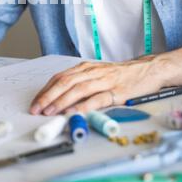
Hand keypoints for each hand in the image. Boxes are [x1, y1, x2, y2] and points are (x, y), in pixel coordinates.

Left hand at [29, 56, 164, 115]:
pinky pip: (98, 99)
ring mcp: (105, 81)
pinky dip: (84, 106)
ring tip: (50, 111)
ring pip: (78, 89)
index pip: (60, 78)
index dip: (45, 90)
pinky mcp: (117, 91)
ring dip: (62, 101)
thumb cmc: (119, 74)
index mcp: (85, 68)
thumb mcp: (96, 74)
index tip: (35, 102)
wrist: (147, 69)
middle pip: (65, 82)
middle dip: (48, 96)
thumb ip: (80, 83)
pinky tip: (75, 113)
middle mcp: (92, 72)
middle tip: (36, 109)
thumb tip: (60, 99)